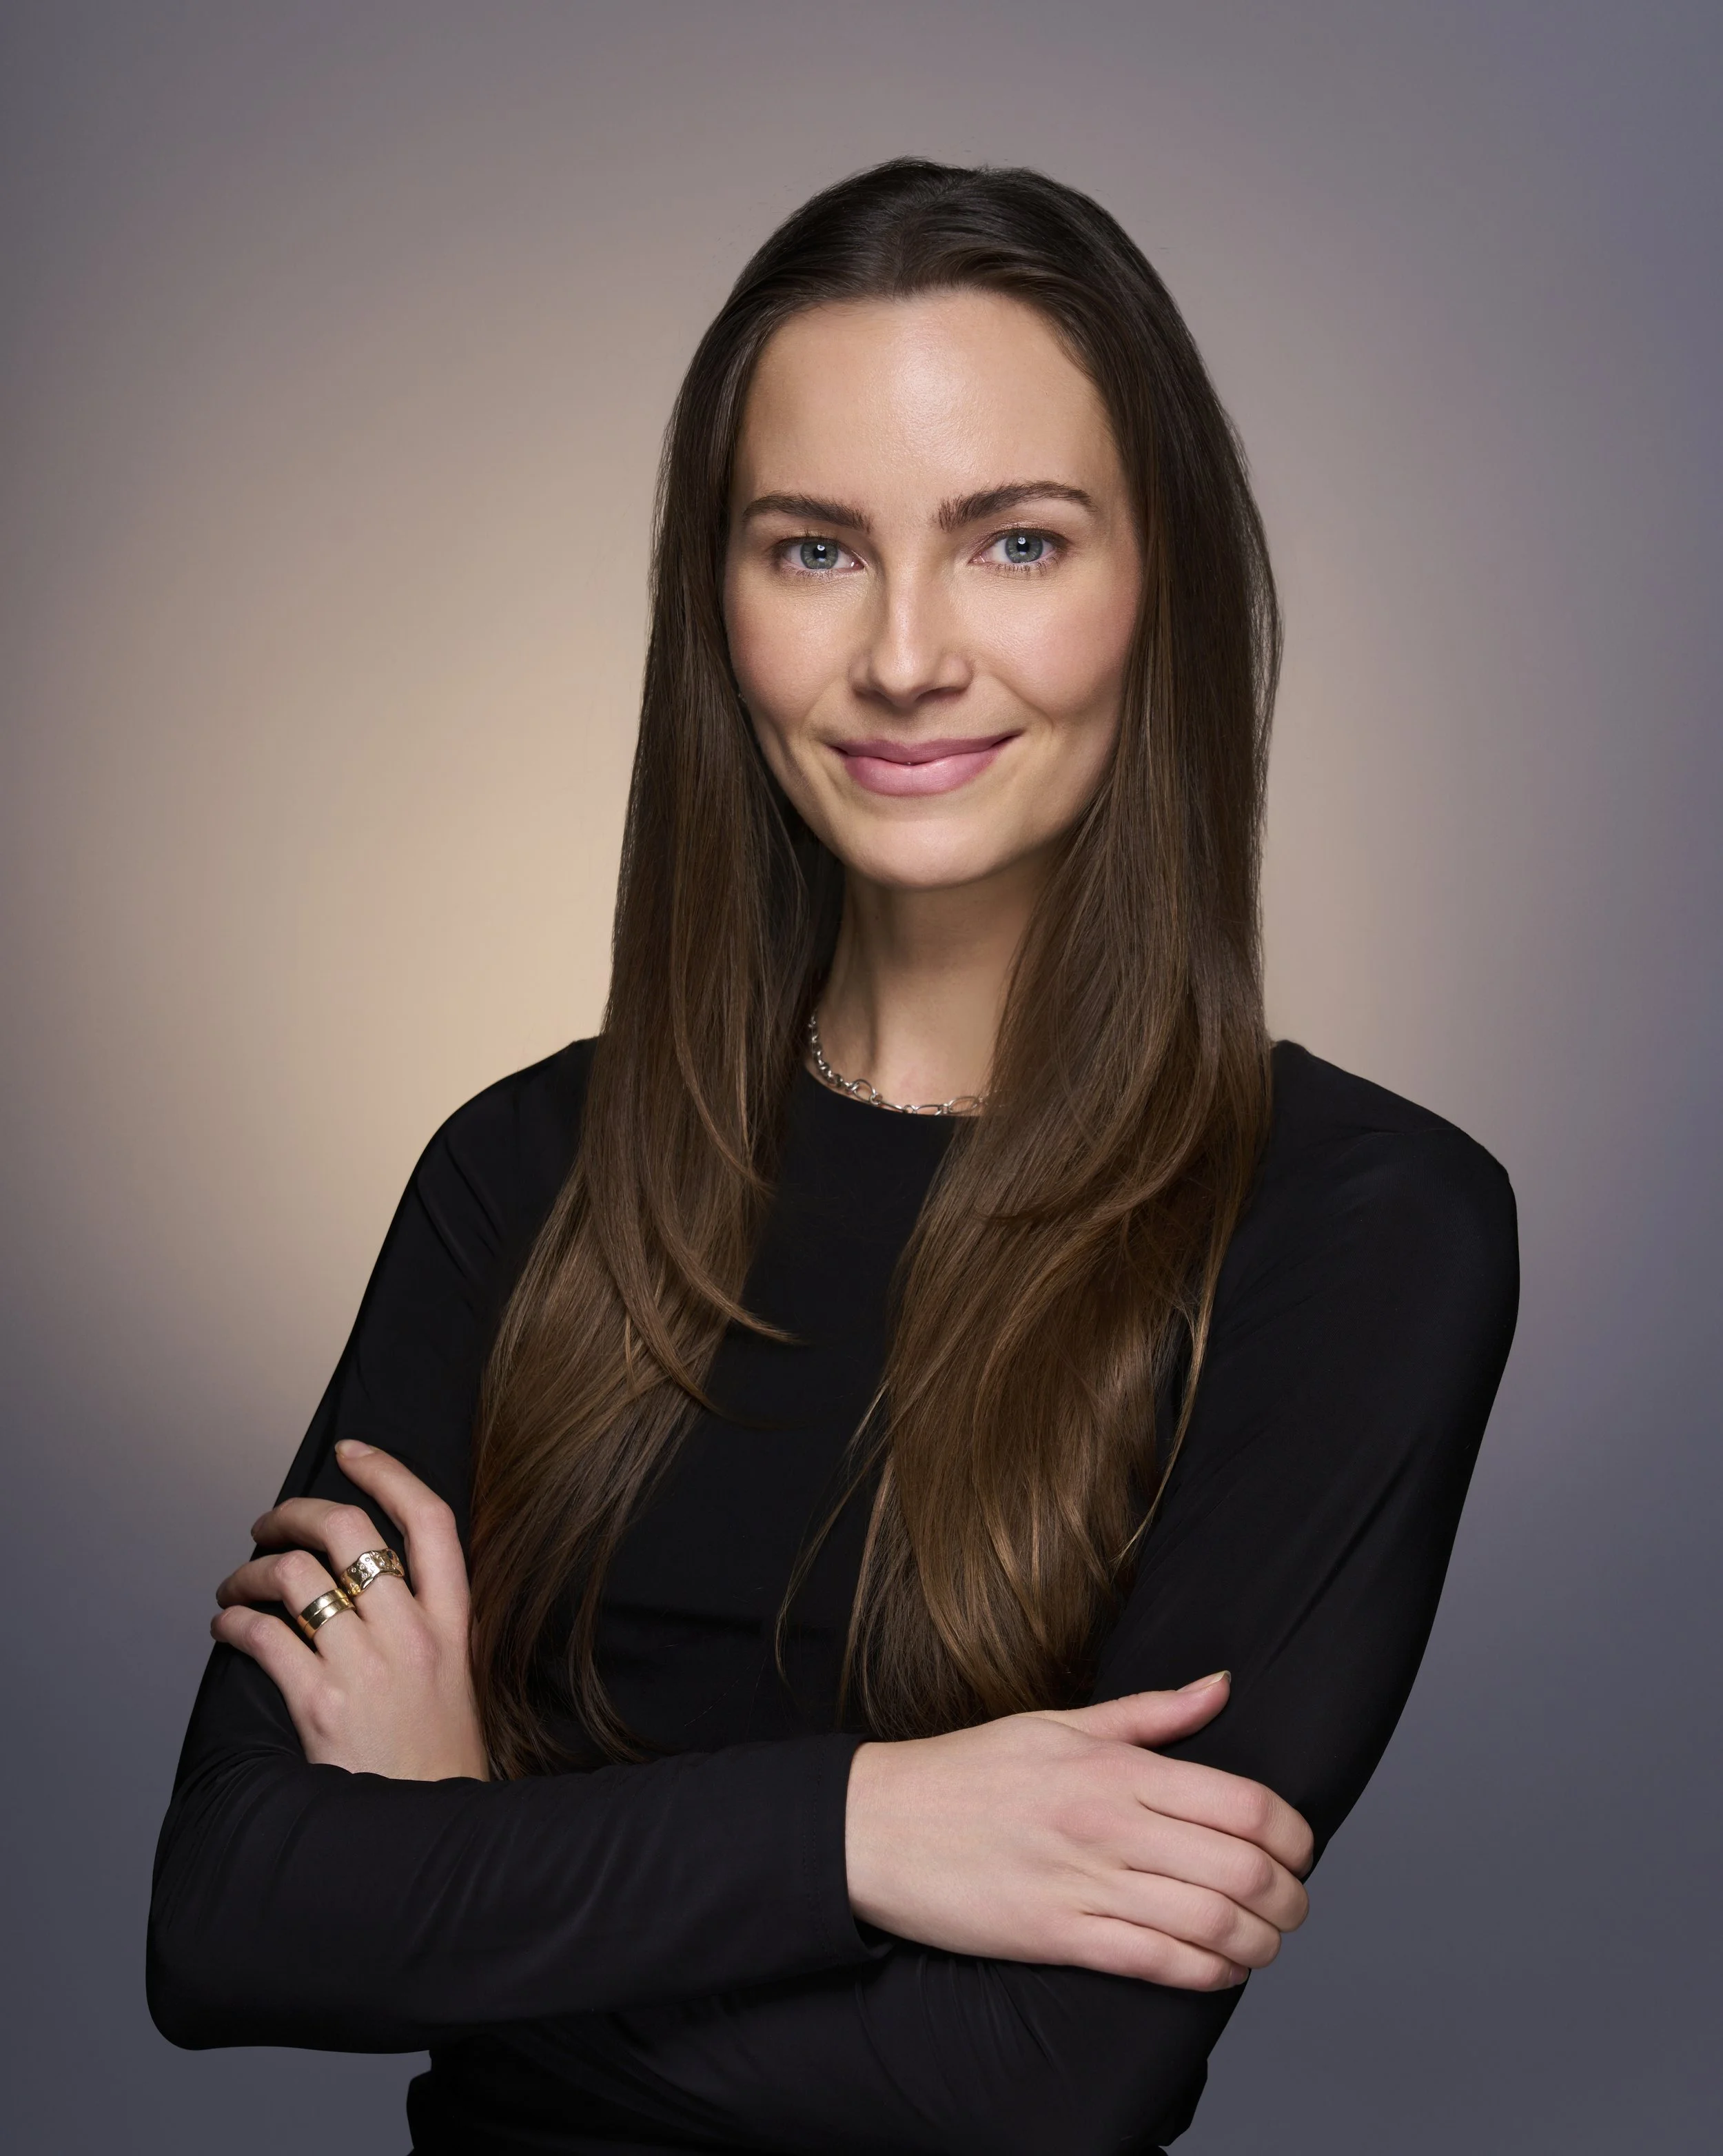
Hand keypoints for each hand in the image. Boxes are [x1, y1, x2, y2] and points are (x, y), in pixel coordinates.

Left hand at [212, 1439, 486, 1780]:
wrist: (431, 1837)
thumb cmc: (436, 1761)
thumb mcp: (457, 1677)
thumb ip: (424, 1623)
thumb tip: (361, 1575)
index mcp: (452, 1623)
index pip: (430, 1520)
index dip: (388, 1472)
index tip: (352, 1451)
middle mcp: (413, 1634)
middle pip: (351, 1530)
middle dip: (296, 1511)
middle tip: (269, 1521)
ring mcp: (368, 1666)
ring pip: (296, 1575)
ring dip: (250, 1571)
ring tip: (235, 1585)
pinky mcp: (322, 1704)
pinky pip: (265, 1636)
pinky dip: (233, 1622)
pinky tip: (226, 1627)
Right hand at [845, 1676, 1311, 1989]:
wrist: (879, 1826)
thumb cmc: (968, 1771)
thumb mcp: (1057, 1724)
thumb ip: (1149, 1713)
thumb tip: (1221, 1686)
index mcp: (1113, 1766)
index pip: (1241, 1801)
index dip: (1292, 1833)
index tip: (1298, 1847)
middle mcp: (1108, 1824)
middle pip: (1241, 1867)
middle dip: (1289, 1896)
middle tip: (1293, 1902)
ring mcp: (1083, 1884)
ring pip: (1211, 1923)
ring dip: (1260, 1941)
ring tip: (1267, 1940)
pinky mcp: (1057, 1937)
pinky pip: (1158, 1963)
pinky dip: (1208, 1973)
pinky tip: (1222, 1967)